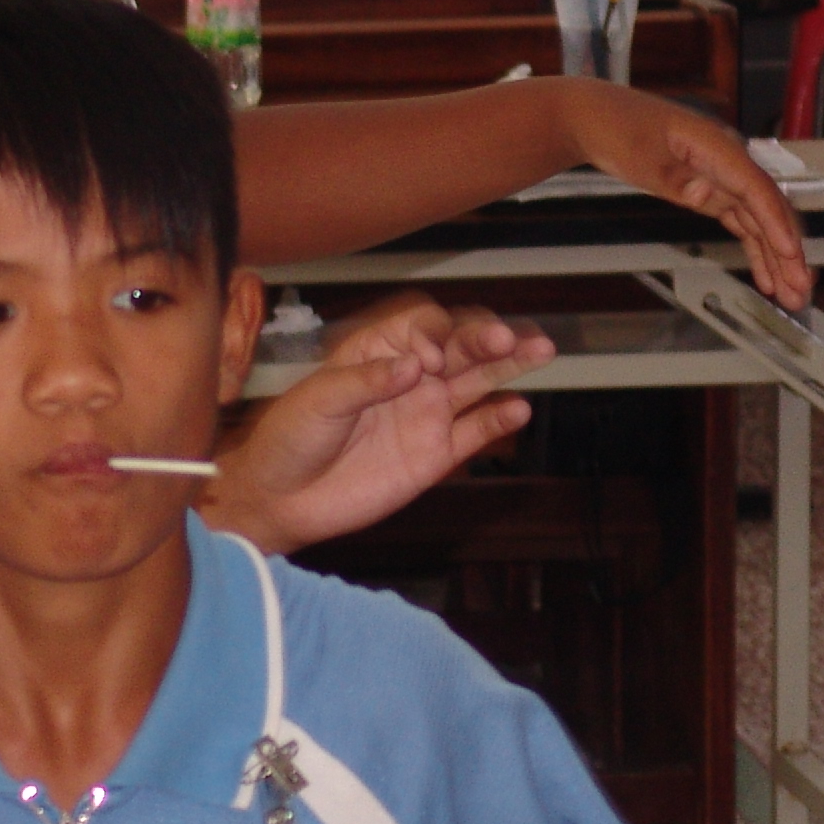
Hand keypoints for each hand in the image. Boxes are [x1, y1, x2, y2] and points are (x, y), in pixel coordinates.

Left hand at [206, 299, 550, 554]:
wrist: (284, 497)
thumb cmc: (290, 437)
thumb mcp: (318, 400)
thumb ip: (366, 381)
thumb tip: (414, 366)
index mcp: (377, 353)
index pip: (421, 327)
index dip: (432, 334)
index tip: (427, 360)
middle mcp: (410, 378)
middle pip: (459, 348)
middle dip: (485, 337)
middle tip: (509, 338)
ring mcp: (427, 413)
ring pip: (478, 381)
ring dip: (508, 366)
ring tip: (539, 350)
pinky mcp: (436, 453)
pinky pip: (476, 431)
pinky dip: (498, 419)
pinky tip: (518, 408)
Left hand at [560, 81, 813, 308]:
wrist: (595, 116)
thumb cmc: (616, 128)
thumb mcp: (638, 155)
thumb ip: (673, 178)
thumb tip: (705, 194)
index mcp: (716, 147)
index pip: (756, 189)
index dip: (776, 223)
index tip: (790, 254)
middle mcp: (727, 162)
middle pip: (767, 209)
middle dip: (787, 251)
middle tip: (801, 290)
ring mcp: (721, 177)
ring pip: (759, 221)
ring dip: (777, 257)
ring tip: (793, 295)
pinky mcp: (711, 190)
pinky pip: (741, 222)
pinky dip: (755, 249)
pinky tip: (766, 276)